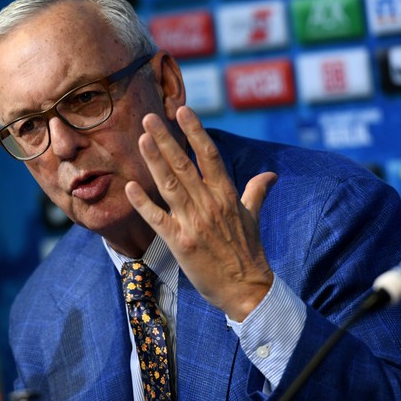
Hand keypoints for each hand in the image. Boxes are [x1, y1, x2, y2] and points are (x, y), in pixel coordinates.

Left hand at [125, 106, 277, 320]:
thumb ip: (256, 192)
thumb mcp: (252, 218)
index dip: (195, 132)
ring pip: (170, 186)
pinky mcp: (180, 243)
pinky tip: (130, 187)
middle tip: (149, 117)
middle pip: (185, 165)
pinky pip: (158, 219)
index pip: (209, 156)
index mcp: (227, 196)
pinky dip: (144, 203)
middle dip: (166, 140)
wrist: (246, 290)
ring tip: (141, 139)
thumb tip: (270, 175)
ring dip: (154, 161)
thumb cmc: (248, 253)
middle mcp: (210, 205)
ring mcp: (194, 223)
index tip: (182, 111)